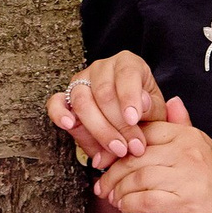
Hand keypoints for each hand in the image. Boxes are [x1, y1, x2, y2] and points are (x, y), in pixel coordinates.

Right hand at [47, 50, 166, 162]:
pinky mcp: (65, 98)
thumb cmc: (145, 113)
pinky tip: (69, 124)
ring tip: (116, 149)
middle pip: (104, 93)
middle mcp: (101, 68)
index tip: (133, 119)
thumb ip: (150, 109)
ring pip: (83, 101)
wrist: (130, 125)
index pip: (127, 74)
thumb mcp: (155, 111)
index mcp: (127, 63)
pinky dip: (59, 114)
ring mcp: (81, 81)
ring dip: (99, 129)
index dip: (129, 97)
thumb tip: (141, 104)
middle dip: (118, 125)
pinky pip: (56, 103)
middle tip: (131, 147)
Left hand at [91, 99, 211, 212]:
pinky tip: (125, 208)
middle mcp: (189, 153)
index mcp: (191, 138)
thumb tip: (172, 101)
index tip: (110, 161)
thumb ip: (185, 128)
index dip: (121, 146)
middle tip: (103, 185)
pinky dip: (129, 204)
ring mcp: (187, 179)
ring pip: (136, 177)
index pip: (145, 132)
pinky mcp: (183, 205)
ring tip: (113, 198)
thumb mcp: (207, 152)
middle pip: (135, 156)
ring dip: (118, 190)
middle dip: (113, 172)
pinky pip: (144, 200)